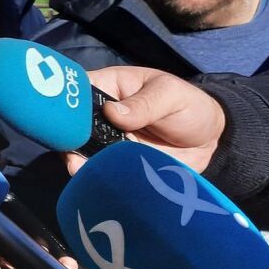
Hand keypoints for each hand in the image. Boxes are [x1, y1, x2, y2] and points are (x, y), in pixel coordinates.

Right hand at [65, 66, 225, 174]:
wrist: (210, 141)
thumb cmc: (189, 106)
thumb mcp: (171, 96)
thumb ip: (145, 103)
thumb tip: (113, 112)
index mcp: (107, 89)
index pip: (74, 91)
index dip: (61, 101)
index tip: (58, 117)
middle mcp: (99, 116)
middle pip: (71, 125)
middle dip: (67, 138)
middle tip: (71, 152)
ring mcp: (106, 141)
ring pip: (81, 150)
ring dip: (78, 160)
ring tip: (79, 169)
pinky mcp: (115, 163)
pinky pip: (99, 169)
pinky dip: (95, 175)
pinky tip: (93, 180)